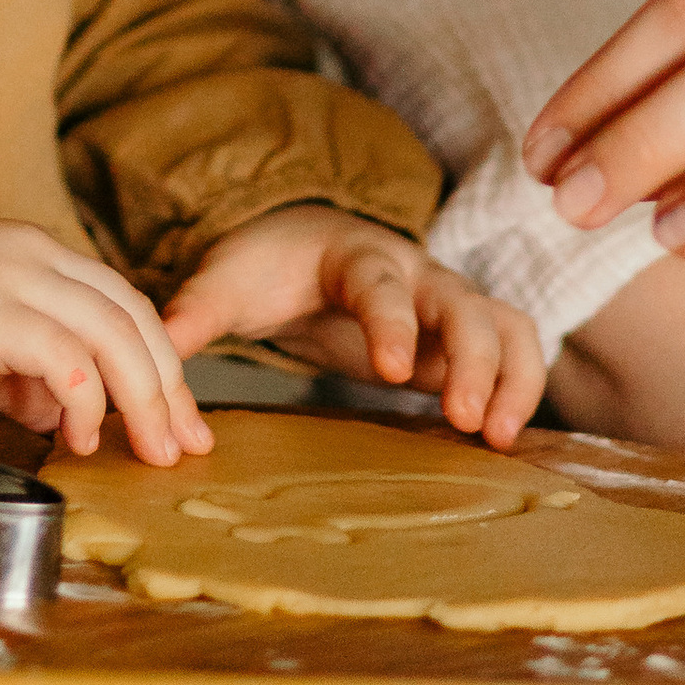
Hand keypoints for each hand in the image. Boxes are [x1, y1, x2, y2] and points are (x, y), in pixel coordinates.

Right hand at [0, 213, 214, 464]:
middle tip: (184, 446)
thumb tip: (69, 414)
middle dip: (169, 387)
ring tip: (150, 451)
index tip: (180, 420)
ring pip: (110, 331)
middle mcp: (33, 254)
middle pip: (132, 315)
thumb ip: (24, 375)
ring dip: (141, 397)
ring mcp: (10, 275)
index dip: (162, 363)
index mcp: (35, 255)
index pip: (123, 304)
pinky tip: (80, 435)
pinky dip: (84, 398)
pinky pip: (61, 352)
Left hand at [162, 207, 546, 448]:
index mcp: (353, 256)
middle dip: (471, 358)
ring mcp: (444, 304)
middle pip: (462, 303)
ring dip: (513, 375)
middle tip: (466, 421)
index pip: (381, 284)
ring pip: (505, 323)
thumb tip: (163, 344)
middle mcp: (414, 273)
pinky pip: (512, 350)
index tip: (391, 371)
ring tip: (498, 437)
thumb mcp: (227, 281)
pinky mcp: (459, 338)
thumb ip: (198, 310)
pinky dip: (520, 385)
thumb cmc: (269, 267)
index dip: (391, 323)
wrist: (303, 246)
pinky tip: (504, 437)